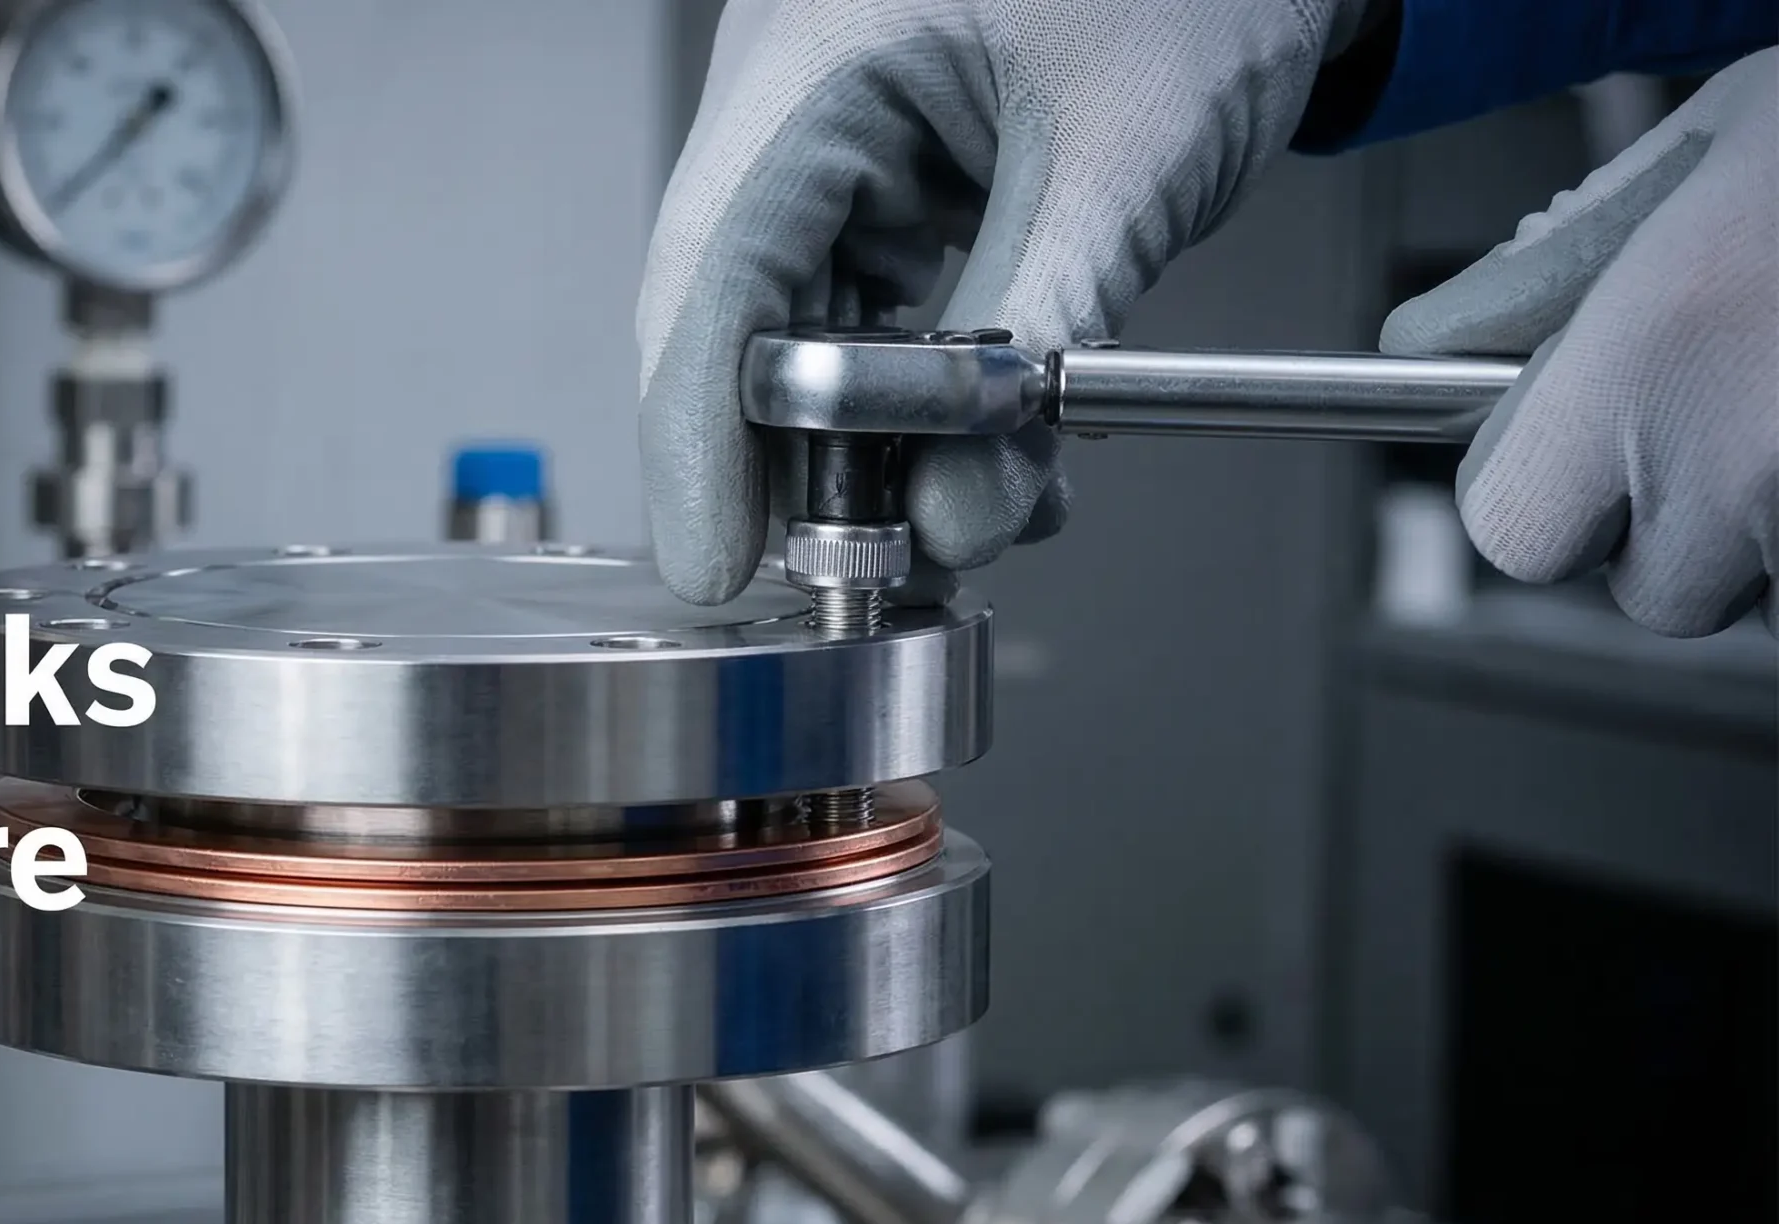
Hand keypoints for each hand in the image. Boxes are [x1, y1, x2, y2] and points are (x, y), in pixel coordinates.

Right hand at [637, 0, 1371, 604]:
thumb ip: (1035, 339)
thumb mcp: (1125, 162)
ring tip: (966, 516)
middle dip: (802, 461)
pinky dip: (921, 393)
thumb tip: (958, 512)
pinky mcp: (888, 171)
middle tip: (866, 570)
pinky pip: (871, 306)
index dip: (699, 433)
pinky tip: (986, 455)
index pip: (713, 269)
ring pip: (805, 330)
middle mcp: (795, 89)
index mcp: (817, 50)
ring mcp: (836, 132)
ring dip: (875, 443)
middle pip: (738, 316)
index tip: (719, 556)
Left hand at [1382, 50, 1775, 637]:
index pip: (1511, 529)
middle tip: (1740, 404)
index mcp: (1662, 356)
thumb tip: (1428, 340)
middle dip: (1685, 519)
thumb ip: (1551, 270)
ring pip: (1769, 592)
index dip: (1543, 488)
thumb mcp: (1703, 157)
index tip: (1579, 443)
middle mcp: (1751, 459)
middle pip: (1656, 588)